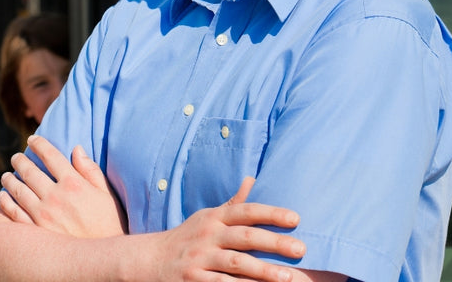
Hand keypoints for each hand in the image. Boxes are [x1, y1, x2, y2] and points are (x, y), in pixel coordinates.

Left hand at [0, 135, 125, 237]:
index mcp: (74, 183)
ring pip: (17, 189)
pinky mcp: (35, 231)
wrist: (103, 259)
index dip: (39, 144)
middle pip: (30, 170)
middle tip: (16, 157)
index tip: (33, 139)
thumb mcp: (106, 195)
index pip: (51, 156)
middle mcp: (55, 196)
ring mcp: (43, 214)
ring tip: (6, 175)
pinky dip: (5, 201)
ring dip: (9, 179)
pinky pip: (13, 212)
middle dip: (20, 160)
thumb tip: (77, 148)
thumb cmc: (109, 225)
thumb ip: (90, 170)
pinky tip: (3, 196)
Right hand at [149, 177, 305, 280]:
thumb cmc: (188, 237)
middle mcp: (207, 236)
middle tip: (301, 248)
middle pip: (244, 237)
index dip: (270, 213)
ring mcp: (199, 259)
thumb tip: (252, 179)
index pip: (245, 211)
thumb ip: (232, 204)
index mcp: (213, 218)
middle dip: (273, 242)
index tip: (296, 218)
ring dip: (263, 271)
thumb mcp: (206, 216)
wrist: (150, 259)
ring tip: (288, 277)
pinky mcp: (193, 280)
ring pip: (235, 264)